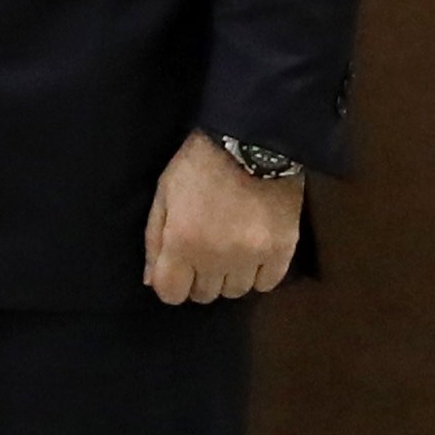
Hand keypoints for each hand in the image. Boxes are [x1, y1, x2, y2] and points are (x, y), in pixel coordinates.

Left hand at [143, 134, 299, 306]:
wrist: (253, 139)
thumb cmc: (200, 164)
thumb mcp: (165, 193)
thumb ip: (155, 239)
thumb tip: (153, 281)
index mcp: (182, 243)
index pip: (171, 294)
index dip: (172, 283)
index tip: (179, 268)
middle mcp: (216, 258)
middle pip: (204, 295)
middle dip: (200, 277)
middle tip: (206, 250)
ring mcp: (251, 257)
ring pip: (236, 291)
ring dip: (229, 275)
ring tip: (231, 248)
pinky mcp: (282, 250)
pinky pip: (267, 283)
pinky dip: (259, 273)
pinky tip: (254, 251)